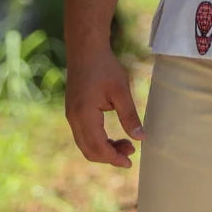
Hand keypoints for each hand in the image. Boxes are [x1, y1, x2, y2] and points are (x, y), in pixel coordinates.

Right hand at [65, 47, 143, 167]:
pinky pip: (84, 135)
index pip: (98, 147)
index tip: (130, 162)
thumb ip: (129, 116)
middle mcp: (73, 119)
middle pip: (89, 150)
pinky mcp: (73, 111)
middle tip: (131, 152)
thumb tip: (140, 138)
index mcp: (84, 115)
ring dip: (103, 149)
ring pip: (85, 144)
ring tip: (125, 144)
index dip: (114, 158)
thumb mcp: (121, 91)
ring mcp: (71, 115)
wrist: (85, 49)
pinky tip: (112, 136)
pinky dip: (97, 140)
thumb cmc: (104, 67)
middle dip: (109, 156)